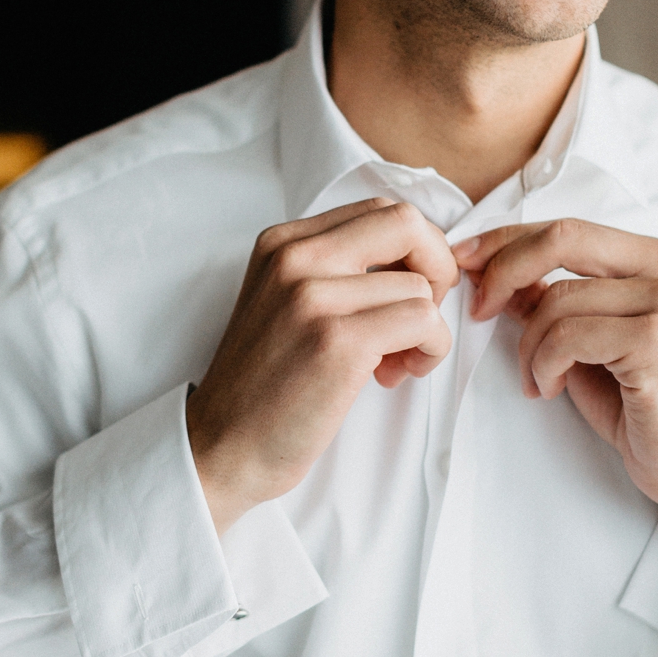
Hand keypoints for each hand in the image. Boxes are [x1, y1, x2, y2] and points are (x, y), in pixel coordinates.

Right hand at [188, 199, 458, 532]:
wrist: (220, 447)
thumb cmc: (264, 386)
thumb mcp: (286, 303)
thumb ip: (337, 272)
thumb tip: (419, 262)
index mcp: (282, 242)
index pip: (379, 210)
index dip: (414, 249)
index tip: (406, 293)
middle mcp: (294, 257)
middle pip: (406, 223)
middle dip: (437, 268)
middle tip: (421, 317)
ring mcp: (313, 296)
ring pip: (420, 285)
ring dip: (428, 330)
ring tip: (395, 364)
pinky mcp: (337, 340)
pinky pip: (423, 321)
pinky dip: (429, 350)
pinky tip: (396, 375)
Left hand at [454, 219, 657, 593]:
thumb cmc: (648, 409)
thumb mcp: (590, 344)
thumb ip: (555, 303)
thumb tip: (499, 275)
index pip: (568, 228)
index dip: (507, 241)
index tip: (466, 261)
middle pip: (562, 239)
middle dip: (503, 270)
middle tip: (479, 309)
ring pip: (557, 299)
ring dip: (528, 346)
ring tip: (539, 380)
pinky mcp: (657, 340)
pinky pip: (566, 336)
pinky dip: (543, 364)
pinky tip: (551, 389)